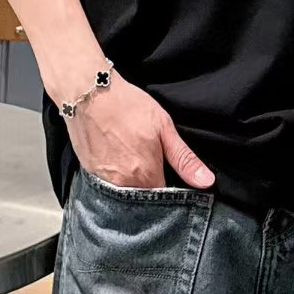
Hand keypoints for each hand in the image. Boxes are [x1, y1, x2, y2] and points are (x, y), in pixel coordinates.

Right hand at [66, 70, 215, 189]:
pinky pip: (107, 188)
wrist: (88, 93)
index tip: (174, 180)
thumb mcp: (163, 126)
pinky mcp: (89, 174)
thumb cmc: (127, 105)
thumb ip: (184, 158)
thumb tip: (206, 181)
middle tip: (153, 166)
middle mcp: (123, 185)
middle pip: (144, 200)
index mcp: (146, 175)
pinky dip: (115, 180)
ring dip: (133, 186)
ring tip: (135, 162)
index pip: (165, 199)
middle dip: (152, 191)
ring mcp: (104, 182)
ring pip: (125, 195)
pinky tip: (118, 162)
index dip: (173, 194)